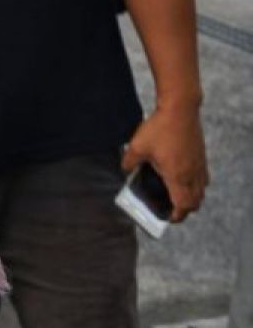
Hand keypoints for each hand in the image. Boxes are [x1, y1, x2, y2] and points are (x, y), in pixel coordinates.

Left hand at [122, 101, 208, 221]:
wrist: (180, 109)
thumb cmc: (160, 128)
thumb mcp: (137, 146)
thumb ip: (129, 162)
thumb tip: (125, 170)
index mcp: (177, 176)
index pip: (183, 205)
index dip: (177, 216)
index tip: (168, 218)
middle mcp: (192, 174)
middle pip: (196, 202)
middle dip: (185, 209)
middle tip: (171, 209)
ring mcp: (200, 165)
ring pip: (201, 190)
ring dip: (192, 197)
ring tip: (177, 195)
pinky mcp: (202, 156)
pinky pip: (203, 178)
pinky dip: (196, 184)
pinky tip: (183, 177)